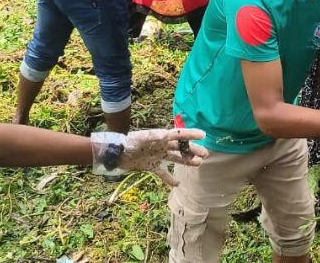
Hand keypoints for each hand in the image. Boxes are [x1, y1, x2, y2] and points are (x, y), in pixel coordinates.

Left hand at [93, 128, 209, 185]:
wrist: (114, 154)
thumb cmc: (127, 143)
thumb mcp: (140, 138)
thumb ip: (152, 137)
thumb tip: (165, 135)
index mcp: (160, 137)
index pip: (178, 135)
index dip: (190, 134)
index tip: (203, 134)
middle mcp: (160, 146)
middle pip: (180, 147)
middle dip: (193, 150)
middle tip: (205, 154)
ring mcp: (156, 156)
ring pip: (175, 158)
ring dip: (186, 161)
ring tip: (198, 164)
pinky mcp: (150, 166)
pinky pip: (162, 172)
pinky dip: (168, 178)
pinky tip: (176, 184)